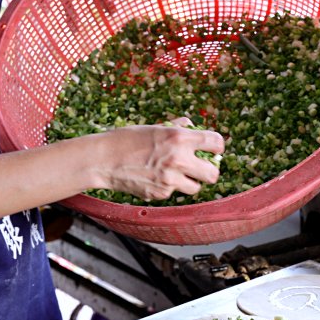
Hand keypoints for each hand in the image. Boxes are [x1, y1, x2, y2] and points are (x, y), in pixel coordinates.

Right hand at [94, 118, 224, 200]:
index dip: (216, 146)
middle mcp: (178, 159)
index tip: (212, 149)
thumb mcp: (154, 127)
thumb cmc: (126, 140)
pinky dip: (168, 187)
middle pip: (213, 174)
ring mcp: (170, 179)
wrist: (103, 160)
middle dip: (209, 171)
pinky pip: (174, 192)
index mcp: (179, 138)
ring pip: (196, 188)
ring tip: (175, 174)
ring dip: (190, 182)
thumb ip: (177, 127)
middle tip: (201, 168)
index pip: (216, 143)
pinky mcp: (161, 193)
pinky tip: (154, 178)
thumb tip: (192, 126)